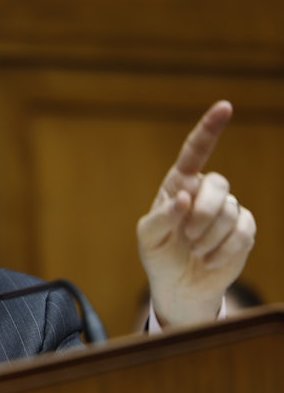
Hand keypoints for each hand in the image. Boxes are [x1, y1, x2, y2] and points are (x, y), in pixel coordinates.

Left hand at [137, 100, 255, 326]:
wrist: (178, 285)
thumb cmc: (159, 255)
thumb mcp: (148, 237)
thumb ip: (161, 216)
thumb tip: (183, 198)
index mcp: (179, 184)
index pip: (195, 151)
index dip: (210, 129)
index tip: (224, 107)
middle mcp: (205, 192)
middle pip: (218, 185)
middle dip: (203, 213)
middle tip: (185, 236)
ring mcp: (227, 210)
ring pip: (230, 211)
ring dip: (209, 236)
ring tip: (194, 251)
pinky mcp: (244, 230)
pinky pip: (243, 232)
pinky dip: (223, 249)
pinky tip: (208, 260)